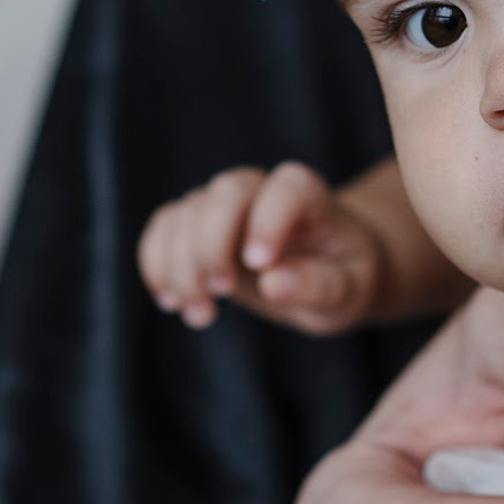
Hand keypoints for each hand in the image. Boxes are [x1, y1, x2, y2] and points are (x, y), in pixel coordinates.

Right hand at [139, 162, 385, 334]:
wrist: (323, 272)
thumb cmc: (341, 277)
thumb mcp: (347, 291)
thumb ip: (318, 285)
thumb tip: (273, 283)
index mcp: (308, 195)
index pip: (285, 190)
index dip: (267, 222)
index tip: (260, 265)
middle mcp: (261, 188)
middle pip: (225, 193)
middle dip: (213, 244)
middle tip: (221, 294)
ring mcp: (223, 203)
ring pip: (187, 213)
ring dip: (180, 266)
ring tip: (201, 315)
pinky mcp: (195, 223)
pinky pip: (163, 227)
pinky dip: (156, 263)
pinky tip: (171, 301)